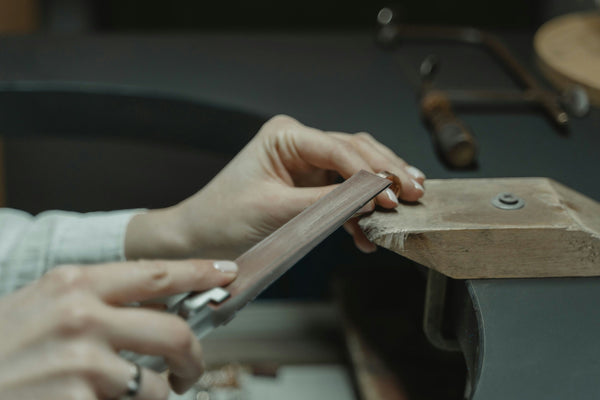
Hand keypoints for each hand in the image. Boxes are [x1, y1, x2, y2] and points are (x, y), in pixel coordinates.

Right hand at [0, 259, 237, 398]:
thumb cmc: (1, 347)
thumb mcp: (42, 304)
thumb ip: (96, 298)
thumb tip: (156, 303)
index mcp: (74, 284)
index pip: (156, 273)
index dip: (199, 273)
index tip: (225, 273)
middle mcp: (81, 316)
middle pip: (174, 331)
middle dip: (193, 356)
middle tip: (189, 368)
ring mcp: (80, 363)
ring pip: (156, 384)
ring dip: (155, 396)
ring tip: (133, 396)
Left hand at [126, 115, 425, 257]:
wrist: (200, 238)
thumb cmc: (223, 218)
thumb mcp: (275, 211)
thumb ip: (324, 204)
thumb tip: (368, 201)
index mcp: (285, 135)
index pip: (340, 148)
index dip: (370, 172)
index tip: (392, 195)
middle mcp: (299, 142)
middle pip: (355, 151)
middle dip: (386, 173)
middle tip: (414, 193)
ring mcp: (306, 163)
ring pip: (355, 170)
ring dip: (378, 190)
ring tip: (403, 208)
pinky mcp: (309, 185)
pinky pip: (343, 193)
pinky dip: (358, 211)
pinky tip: (368, 232)